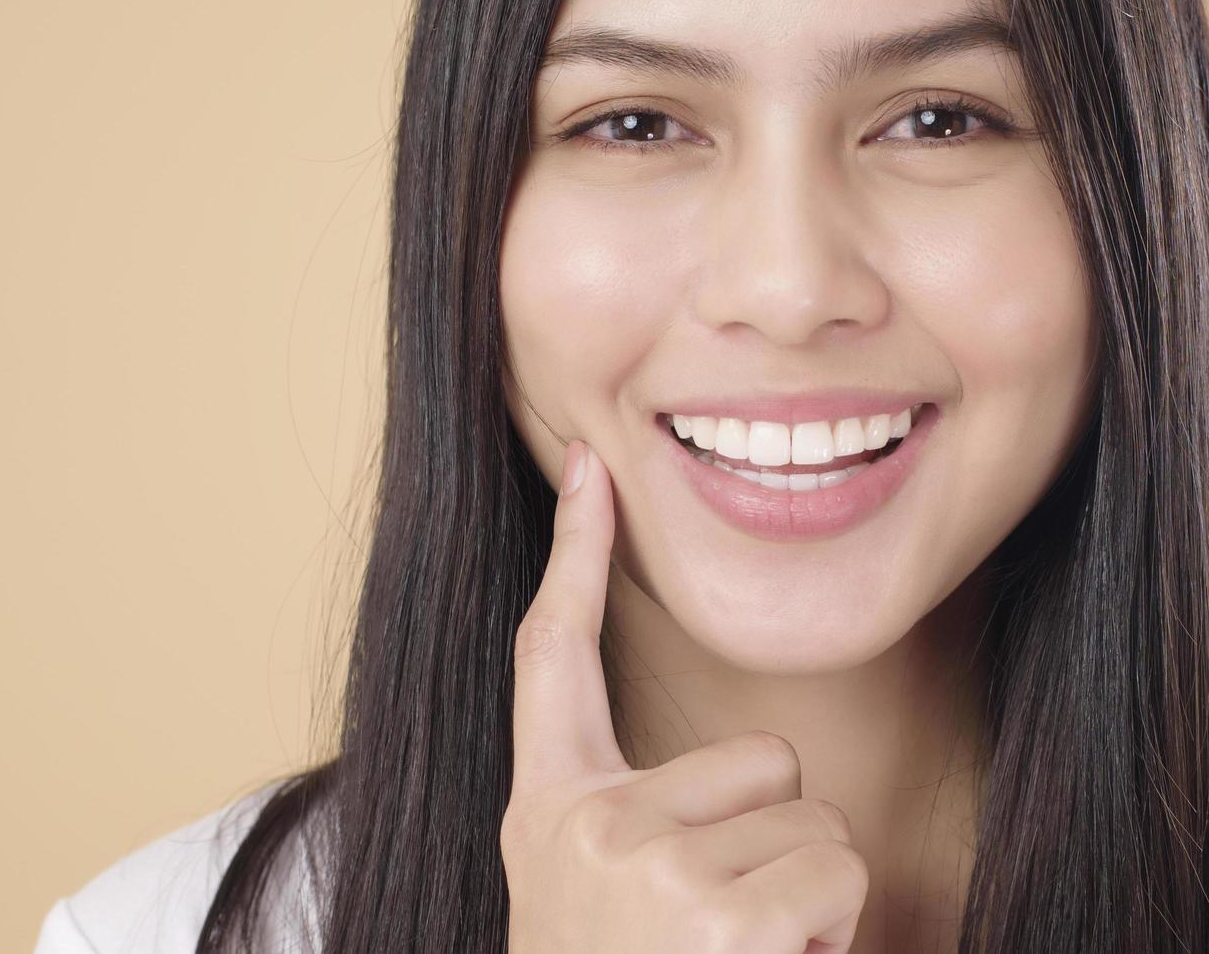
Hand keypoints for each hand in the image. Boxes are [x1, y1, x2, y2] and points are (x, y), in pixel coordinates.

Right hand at [501, 439, 868, 952]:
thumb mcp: (586, 892)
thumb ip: (624, 817)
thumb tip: (744, 770)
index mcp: (547, 809)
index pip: (551, 654)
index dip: (572, 555)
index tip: (590, 470)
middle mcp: (582, 821)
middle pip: (756, 758)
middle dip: (774, 844)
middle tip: (722, 932)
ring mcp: (642, 861)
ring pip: (809, 818)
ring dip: (805, 898)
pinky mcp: (709, 908)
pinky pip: (831, 871)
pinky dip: (828, 934)